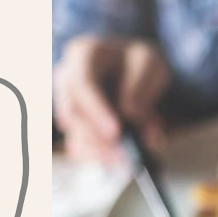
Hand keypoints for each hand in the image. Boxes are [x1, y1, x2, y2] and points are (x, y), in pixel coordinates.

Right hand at [54, 36, 170, 164]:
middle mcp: (67, 78)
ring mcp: (67, 103)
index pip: (83, 83)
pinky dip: (98, 156)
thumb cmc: (139, 63)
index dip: (97, 110)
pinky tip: (116, 161)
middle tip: (123, 156)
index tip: (115, 133)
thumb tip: (129, 113)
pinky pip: (78, 146)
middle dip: (98, 139)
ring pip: (74, 134)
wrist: (133, 70)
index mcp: (85, 54)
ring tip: (125, 161)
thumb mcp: (150, 63)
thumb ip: (142, 85)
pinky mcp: (73, 127)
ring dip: (99, 152)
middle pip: (74, 113)